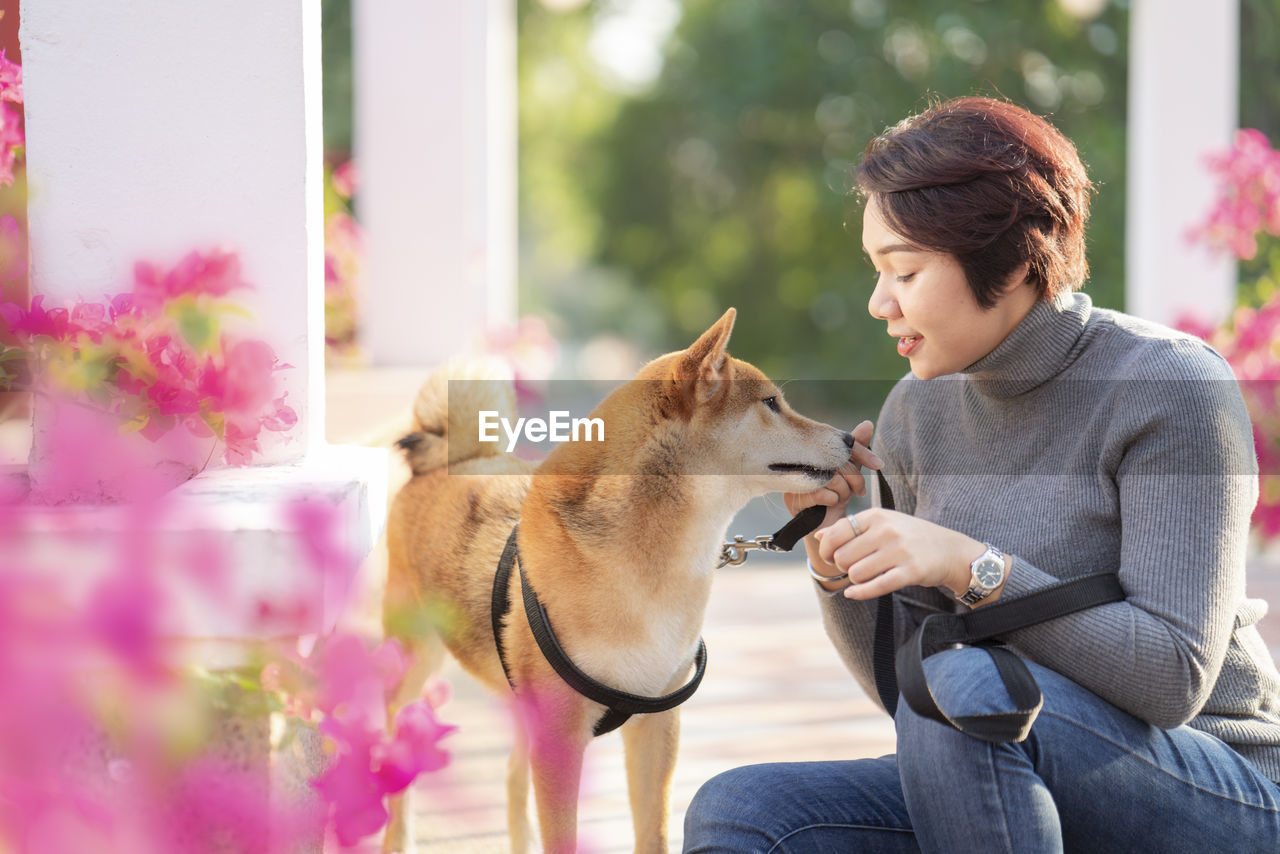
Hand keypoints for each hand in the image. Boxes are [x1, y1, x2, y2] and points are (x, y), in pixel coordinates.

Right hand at [782, 420, 881, 531]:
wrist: (829, 525)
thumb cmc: (837, 495)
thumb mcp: (851, 472)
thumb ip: (856, 450)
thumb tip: (868, 423)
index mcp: (812, 452)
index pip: (837, 445)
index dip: (859, 455)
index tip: (876, 464)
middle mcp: (799, 462)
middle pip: (834, 461)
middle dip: (853, 478)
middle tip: (857, 490)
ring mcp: (794, 479)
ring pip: (830, 478)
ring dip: (843, 492)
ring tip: (839, 498)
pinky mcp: (792, 498)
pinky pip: (821, 493)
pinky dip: (832, 500)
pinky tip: (828, 505)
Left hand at [814, 510, 985, 600]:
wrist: (949, 550)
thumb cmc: (910, 536)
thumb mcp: (882, 523)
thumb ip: (850, 528)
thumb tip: (818, 535)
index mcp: (876, 516)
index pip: (836, 533)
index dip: (826, 550)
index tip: (831, 557)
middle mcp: (887, 531)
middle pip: (843, 557)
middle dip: (842, 566)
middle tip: (851, 568)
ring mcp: (900, 551)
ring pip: (856, 573)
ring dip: (855, 580)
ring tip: (863, 576)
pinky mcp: (910, 572)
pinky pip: (875, 586)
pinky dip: (860, 593)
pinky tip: (853, 593)